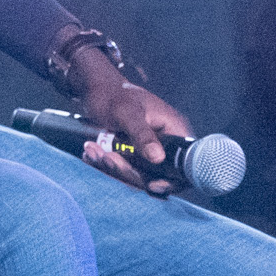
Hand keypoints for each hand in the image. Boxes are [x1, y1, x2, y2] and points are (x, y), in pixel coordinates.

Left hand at [69, 47, 192, 196]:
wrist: (96, 90)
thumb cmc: (113, 95)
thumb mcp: (127, 113)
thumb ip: (143, 135)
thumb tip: (158, 158)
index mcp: (174, 128)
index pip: (183, 163)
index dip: (172, 179)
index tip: (152, 185)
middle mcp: (166, 143)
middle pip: (157, 175)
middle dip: (128, 171)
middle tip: (105, 157)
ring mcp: (150, 151)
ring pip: (138, 175)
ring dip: (113, 168)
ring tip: (92, 151)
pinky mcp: (135, 156)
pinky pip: (126, 170)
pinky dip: (107, 166)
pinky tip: (91, 154)